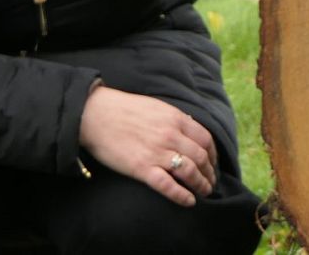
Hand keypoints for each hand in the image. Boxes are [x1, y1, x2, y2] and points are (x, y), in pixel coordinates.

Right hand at [78, 85, 217, 205]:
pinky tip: (189, 202)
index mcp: (175, 119)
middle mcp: (171, 136)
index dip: (213, 155)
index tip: (213, 163)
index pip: (205, 140)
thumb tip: (189, 127)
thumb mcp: (156, 107)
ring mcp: (157, 153)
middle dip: (210, 172)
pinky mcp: (142, 168)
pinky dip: (182, 196)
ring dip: (201, 184)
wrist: (95, 115)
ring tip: (204, 192)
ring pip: (190, 172)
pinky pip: (168, 186)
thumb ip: (174, 118)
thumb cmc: (124, 109)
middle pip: (201, 158)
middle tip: (211, 182)